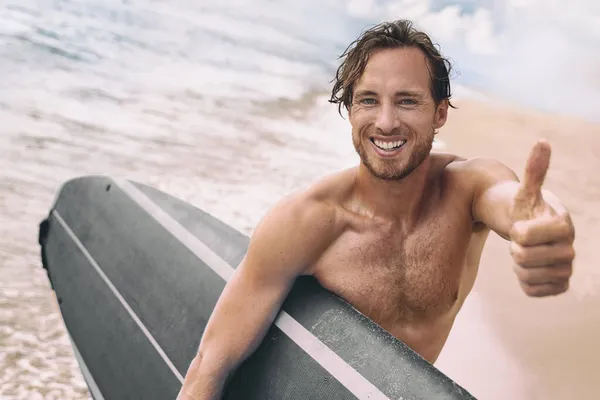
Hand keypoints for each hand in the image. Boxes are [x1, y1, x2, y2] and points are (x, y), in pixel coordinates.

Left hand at [508, 140, 574, 296]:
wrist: (527, 230)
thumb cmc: (523, 208)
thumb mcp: (524, 191)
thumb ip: (534, 171)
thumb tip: (542, 141)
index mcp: (563, 224)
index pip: (524, 236)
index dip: (515, 232)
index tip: (519, 226)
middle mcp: (570, 247)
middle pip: (524, 257)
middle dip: (514, 248)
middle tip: (520, 241)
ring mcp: (566, 268)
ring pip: (528, 276)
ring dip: (518, 266)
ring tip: (524, 252)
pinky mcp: (559, 285)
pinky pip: (532, 291)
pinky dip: (524, 282)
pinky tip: (529, 269)